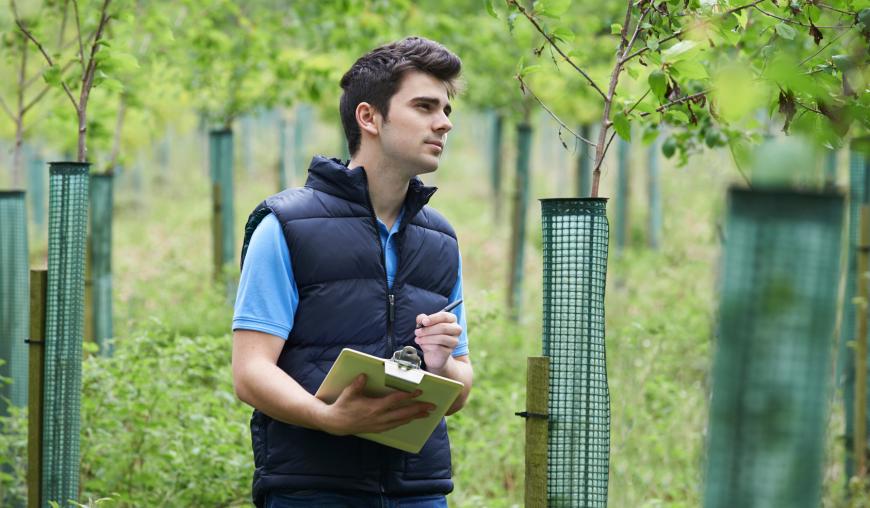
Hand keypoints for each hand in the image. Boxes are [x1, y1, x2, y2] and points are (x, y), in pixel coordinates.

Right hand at [318, 374, 433, 435]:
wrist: (336, 424)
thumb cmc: (343, 406)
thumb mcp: (348, 393)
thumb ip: (357, 384)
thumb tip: (364, 375)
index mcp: (374, 407)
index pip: (395, 400)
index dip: (408, 396)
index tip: (419, 392)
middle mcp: (379, 417)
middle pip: (403, 413)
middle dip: (419, 409)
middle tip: (432, 406)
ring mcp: (380, 425)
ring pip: (401, 421)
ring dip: (415, 417)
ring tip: (427, 413)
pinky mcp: (378, 429)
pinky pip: (395, 425)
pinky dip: (405, 421)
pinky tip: (411, 419)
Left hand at [414, 310, 461, 372]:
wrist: (433, 353)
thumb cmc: (430, 336)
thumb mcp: (425, 325)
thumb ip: (422, 319)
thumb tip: (421, 318)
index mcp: (451, 319)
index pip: (444, 316)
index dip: (433, 318)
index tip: (423, 322)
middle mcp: (456, 329)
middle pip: (443, 327)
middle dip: (427, 330)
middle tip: (417, 332)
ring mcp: (454, 341)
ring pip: (441, 338)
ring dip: (426, 338)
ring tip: (418, 339)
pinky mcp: (449, 351)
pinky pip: (438, 347)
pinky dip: (428, 346)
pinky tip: (423, 345)